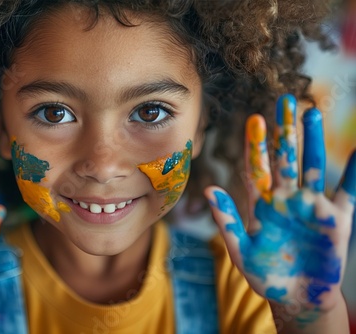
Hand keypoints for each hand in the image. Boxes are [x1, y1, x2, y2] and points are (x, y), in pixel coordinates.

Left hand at [205, 94, 355, 313]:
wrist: (295, 297)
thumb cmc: (265, 275)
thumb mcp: (241, 250)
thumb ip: (227, 220)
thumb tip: (209, 189)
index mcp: (264, 204)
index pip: (259, 168)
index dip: (257, 145)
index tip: (254, 119)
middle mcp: (288, 198)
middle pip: (287, 158)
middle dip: (286, 130)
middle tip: (285, 101)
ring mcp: (313, 206)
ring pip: (314, 166)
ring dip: (314, 141)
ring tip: (313, 113)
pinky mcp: (337, 220)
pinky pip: (348, 193)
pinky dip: (354, 173)